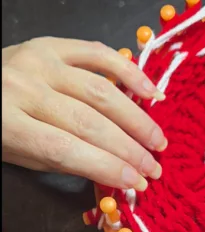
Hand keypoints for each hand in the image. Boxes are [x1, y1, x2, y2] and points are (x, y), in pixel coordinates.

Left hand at [2, 37, 166, 190]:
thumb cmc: (0, 129)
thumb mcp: (23, 154)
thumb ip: (67, 160)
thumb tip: (116, 170)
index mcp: (8, 123)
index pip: (67, 150)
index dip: (108, 167)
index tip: (137, 182)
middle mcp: (25, 88)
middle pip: (89, 122)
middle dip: (129, 149)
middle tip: (153, 166)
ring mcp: (42, 61)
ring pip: (102, 92)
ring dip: (137, 120)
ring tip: (157, 140)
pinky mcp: (55, 44)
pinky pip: (100, 54)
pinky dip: (131, 74)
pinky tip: (151, 93)